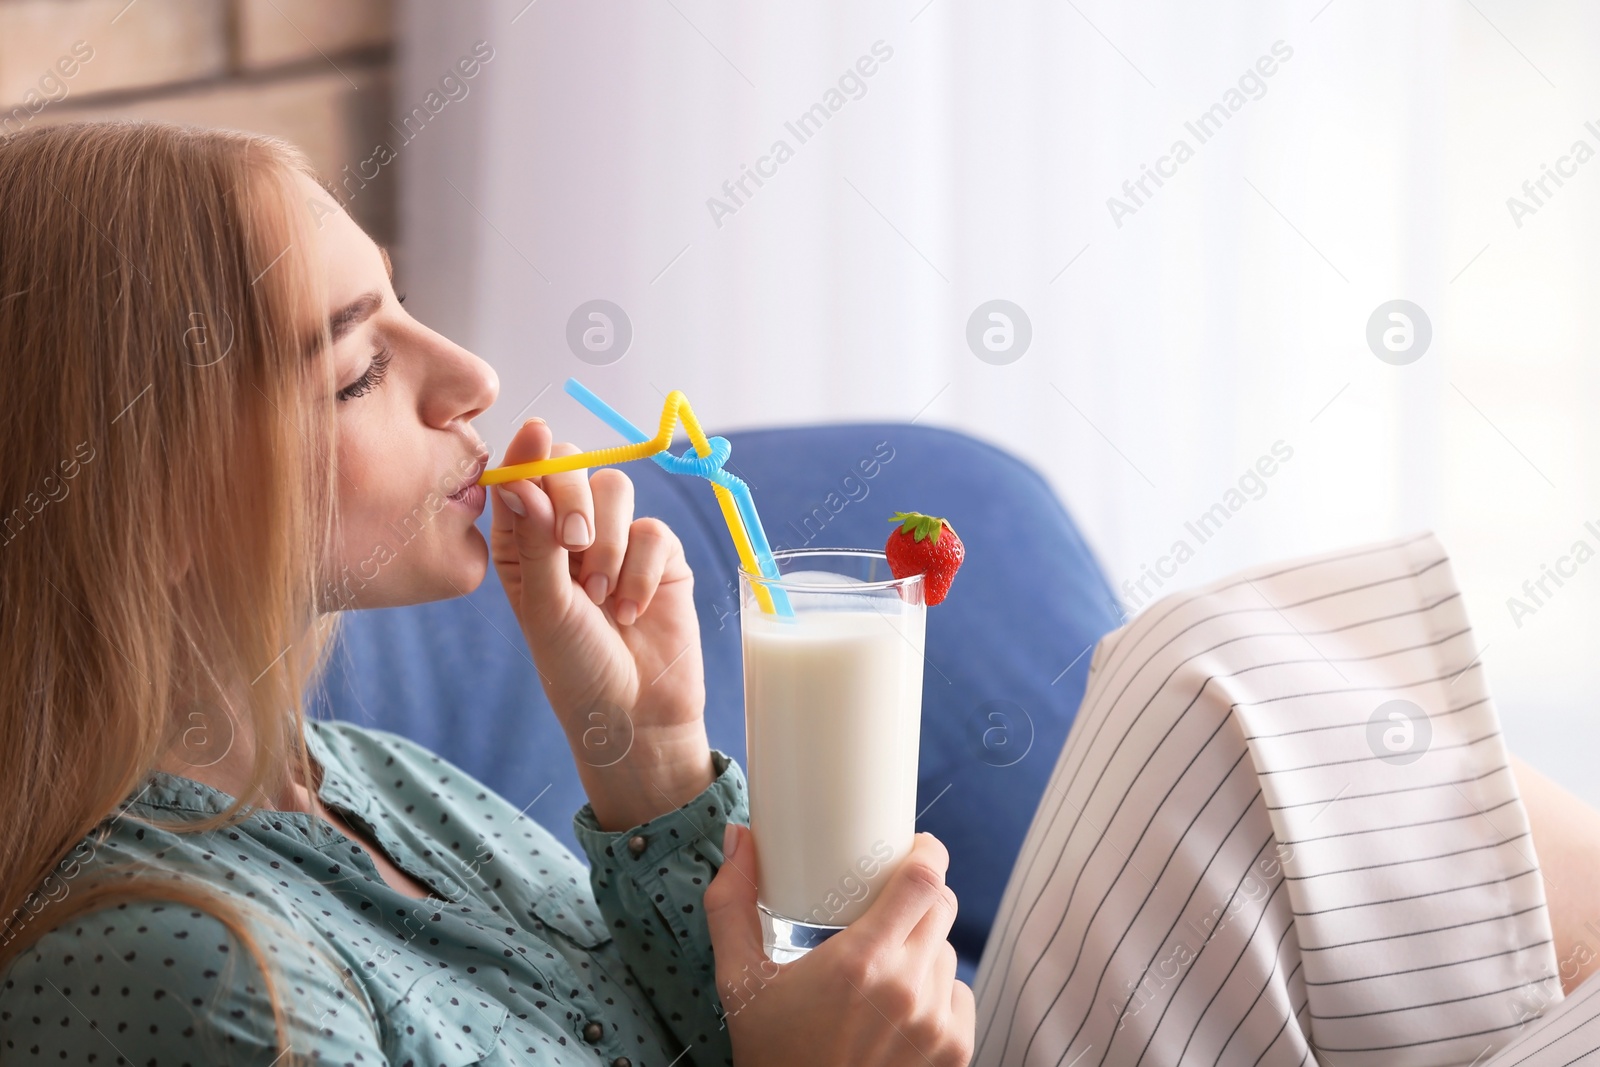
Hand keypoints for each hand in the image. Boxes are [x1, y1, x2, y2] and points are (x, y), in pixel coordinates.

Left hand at [490, 417, 711, 828]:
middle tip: (574, 547)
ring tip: (602, 599)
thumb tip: (521, 476)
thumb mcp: (544, 606)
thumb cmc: (576, 668)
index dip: (529, 453)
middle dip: (575, 498)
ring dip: (608, 544)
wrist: (636, 714)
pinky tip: (632, 610)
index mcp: (524, 543)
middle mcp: (567, 534)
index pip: (524, 477)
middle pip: (574, 467)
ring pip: (616, 491)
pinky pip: (653, 531)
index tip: (535, 435)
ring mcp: (616, 542)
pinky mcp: (660, 557)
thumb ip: (535, 539)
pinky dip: (642, 570)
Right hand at [704, 827, 975, 1066]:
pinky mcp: (955, 1053)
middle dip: (919, 896)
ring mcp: (937, 1025)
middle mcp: (908, 991)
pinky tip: (904, 1007)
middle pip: (943, 908)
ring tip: (885, 967)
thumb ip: (731, 906)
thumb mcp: (740, 982)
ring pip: (948, 952)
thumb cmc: (772, 1056)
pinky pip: (961, 996)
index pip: (924, 881)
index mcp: (861, 963)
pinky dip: (939, 993)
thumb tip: (739, 838)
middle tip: (888, 905)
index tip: (913, 847)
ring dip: (924, 947)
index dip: (927, 853)